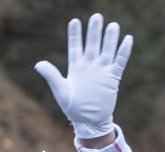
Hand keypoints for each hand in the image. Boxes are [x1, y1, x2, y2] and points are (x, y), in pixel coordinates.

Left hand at [34, 14, 132, 139]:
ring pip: (107, 50)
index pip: (75, 46)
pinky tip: (127, 38)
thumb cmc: (72, 108)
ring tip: (112, 25)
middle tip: (96, 16)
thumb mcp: (60, 91)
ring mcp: (102, 71)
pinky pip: (120, 61)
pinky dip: (123, 51)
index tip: (74, 21)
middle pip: (92, 44)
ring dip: (110, 38)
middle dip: (94, 31)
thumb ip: (51, 75)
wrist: (89, 122)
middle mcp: (89, 66)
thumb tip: (38, 64)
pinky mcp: (113, 78)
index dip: (75, 34)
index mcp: (76, 68)